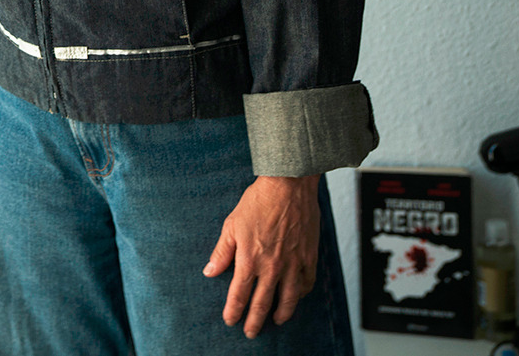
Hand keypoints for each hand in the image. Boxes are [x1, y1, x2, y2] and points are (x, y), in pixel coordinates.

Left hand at [202, 175, 319, 337]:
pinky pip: (306, 284)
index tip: (230, 320)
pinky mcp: (309, 258)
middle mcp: (272, 267)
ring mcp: (293, 264)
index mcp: (249, 259)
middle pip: (262, 304)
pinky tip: (296, 297)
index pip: (239, 295)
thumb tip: (210, 272)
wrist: (288, 186)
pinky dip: (300, 295)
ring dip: (281, 314)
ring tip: (276, 322)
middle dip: (254, 321)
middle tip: (250, 332)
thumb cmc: (257, 202)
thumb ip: (222, 252)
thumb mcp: (232, 225)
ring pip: (288, 300)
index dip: (233, 311)